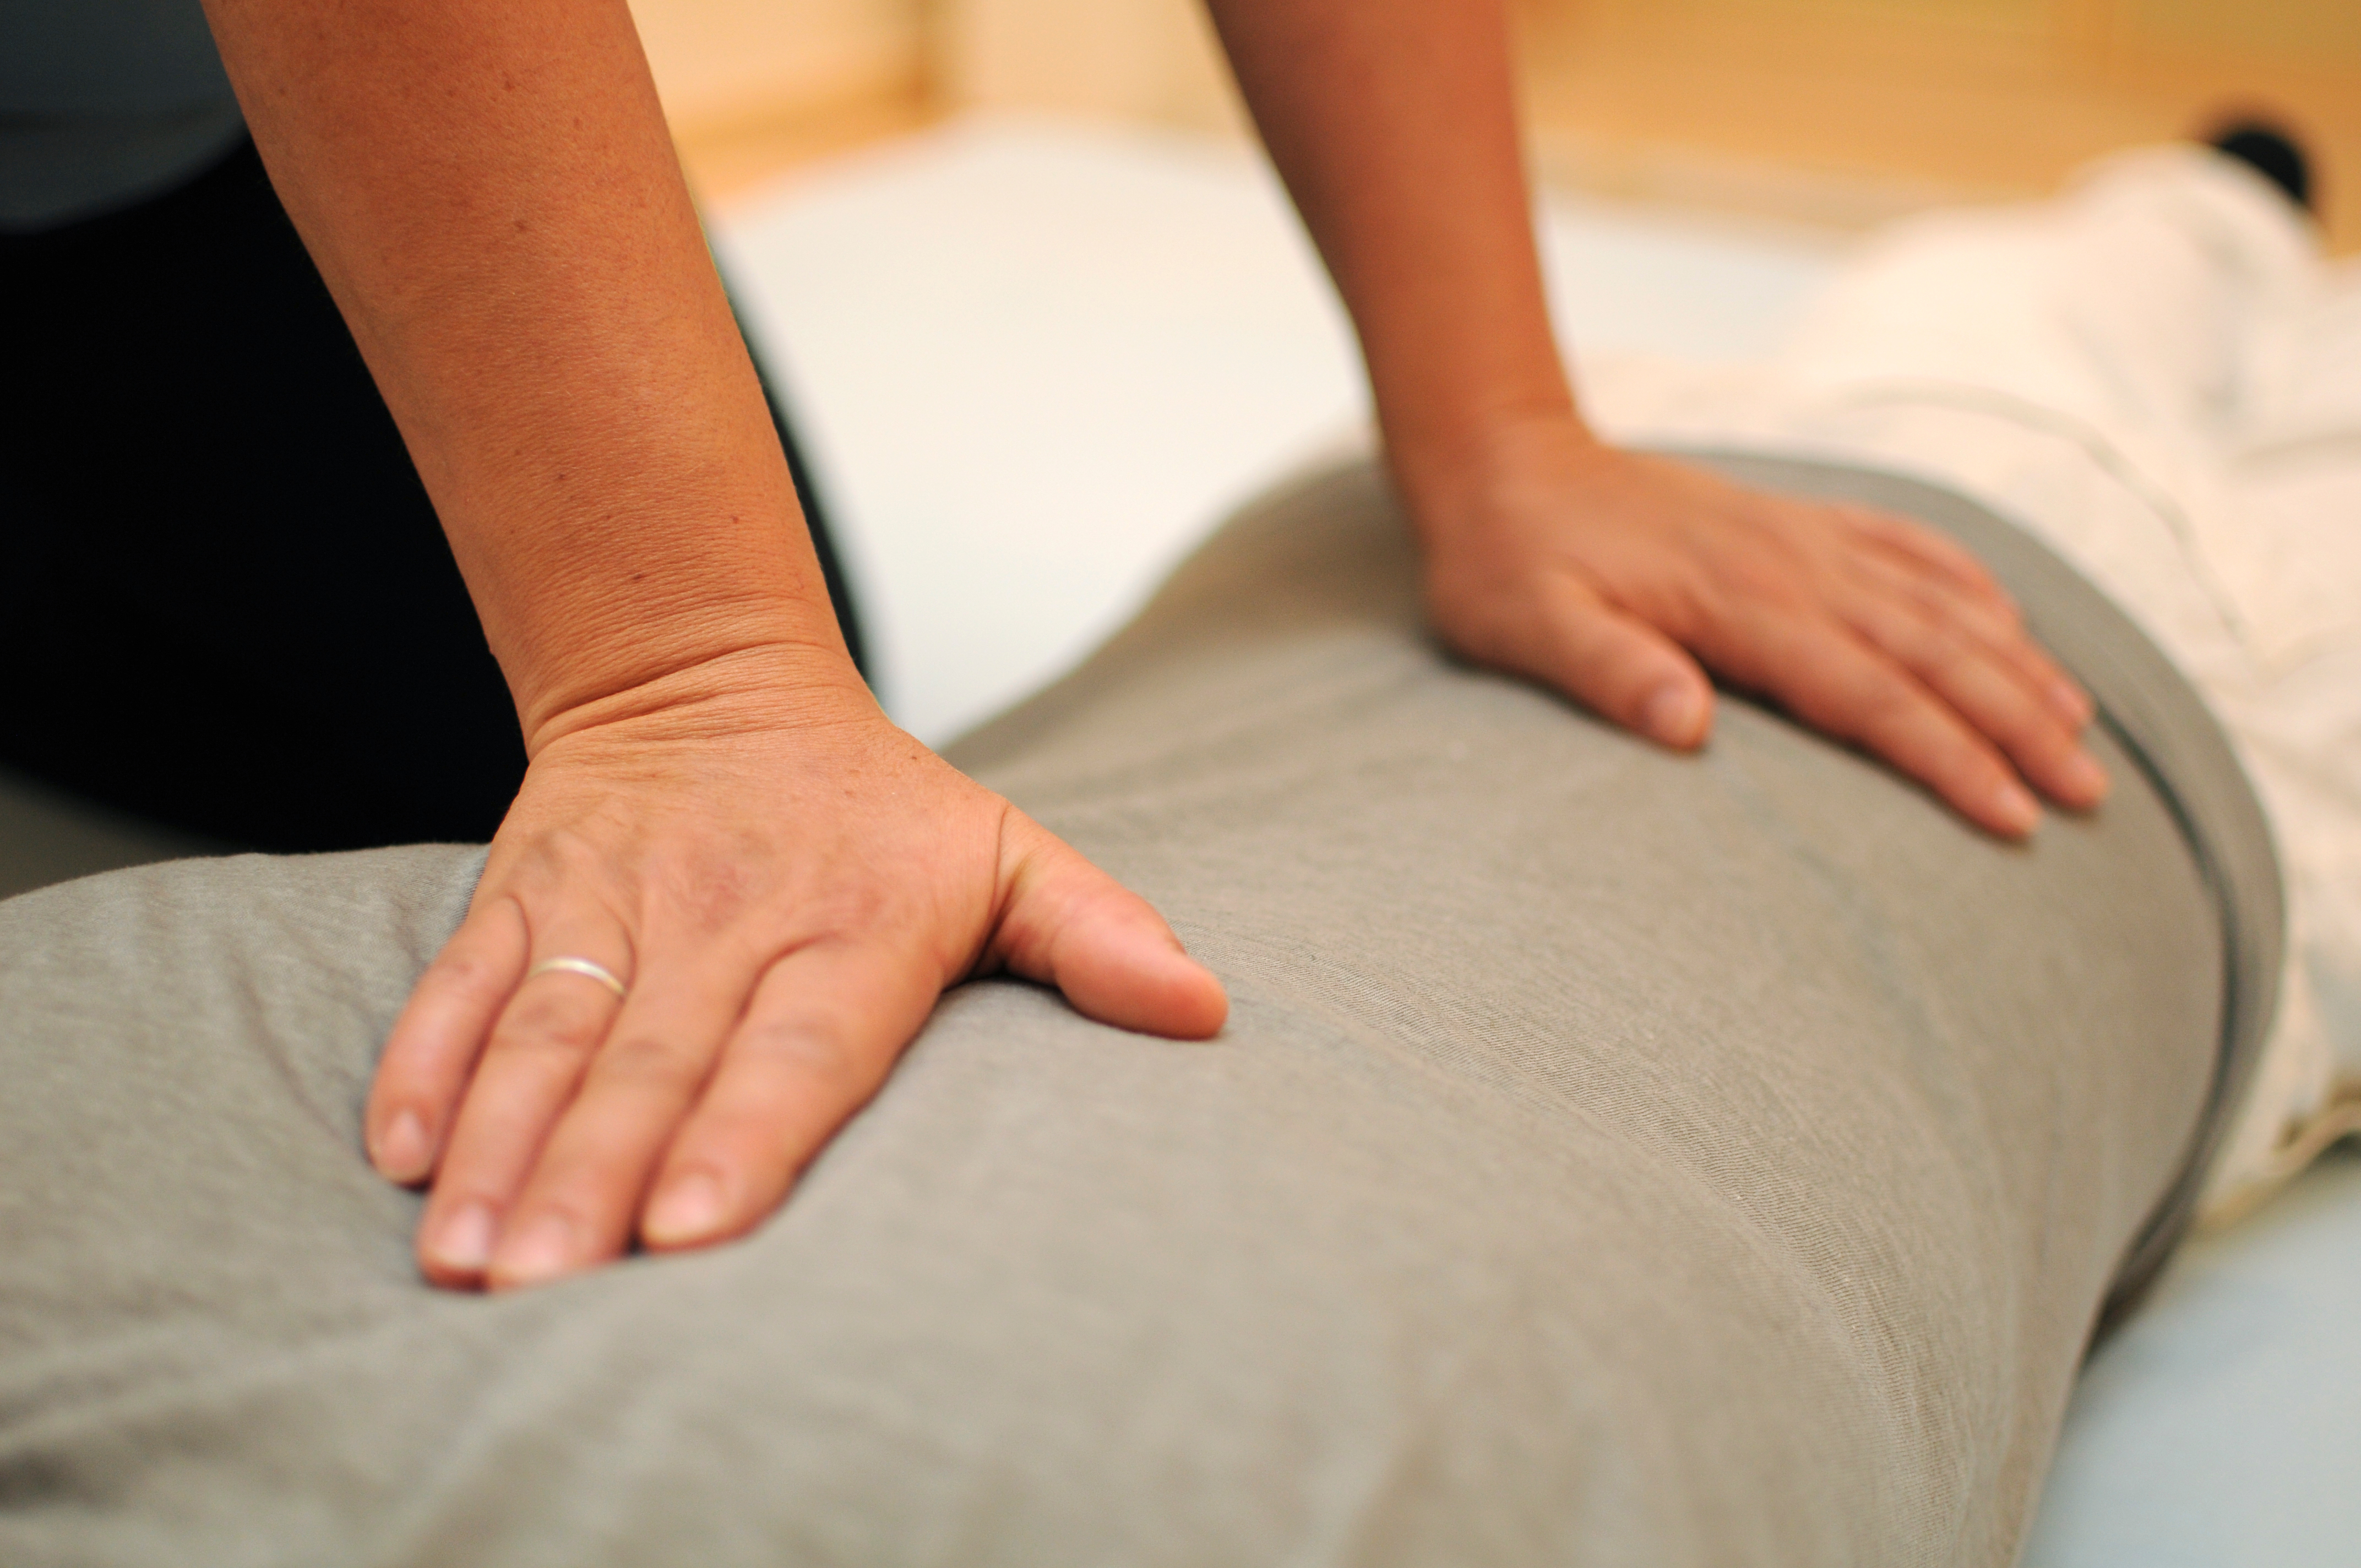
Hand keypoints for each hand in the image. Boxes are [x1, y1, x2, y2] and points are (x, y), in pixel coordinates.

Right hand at [363, 652, 1226, 1289]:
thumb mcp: (1005, 851)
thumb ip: (1096, 934)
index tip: (696, 1231)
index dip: (746, 1135)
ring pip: (548, 1033)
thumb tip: (1206, 1010)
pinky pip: (465, 977)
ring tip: (466, 1256)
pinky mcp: (525, 889)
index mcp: (850, 924)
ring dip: (501, 1146)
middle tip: (543, 1287)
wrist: (706, 673)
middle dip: (593, 1179)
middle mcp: (723, 918)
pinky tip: (402, 1151)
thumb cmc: (877, 805)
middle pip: (653, 1062)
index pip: (798, 1045)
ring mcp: (611, 903)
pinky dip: (427, 1057)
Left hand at [1407, 417, 2107, 835]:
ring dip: (2015, 664)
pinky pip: (1904, 548)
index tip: (2013, 818)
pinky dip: (1969, 585)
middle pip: (1932, 652)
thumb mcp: (1526, 627)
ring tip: (2083, 729)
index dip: (1948, 758)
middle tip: (2090, 795)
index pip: (1868, 694)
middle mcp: (1790, 565)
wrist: (1500, 458)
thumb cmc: (1505, 562)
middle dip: (2018, 725)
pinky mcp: (1791, 523)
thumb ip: (1606, 672)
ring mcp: (1798, 537)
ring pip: (1937, 603)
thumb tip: (1687, 726)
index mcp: (1738, 604)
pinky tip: (2011, 623)